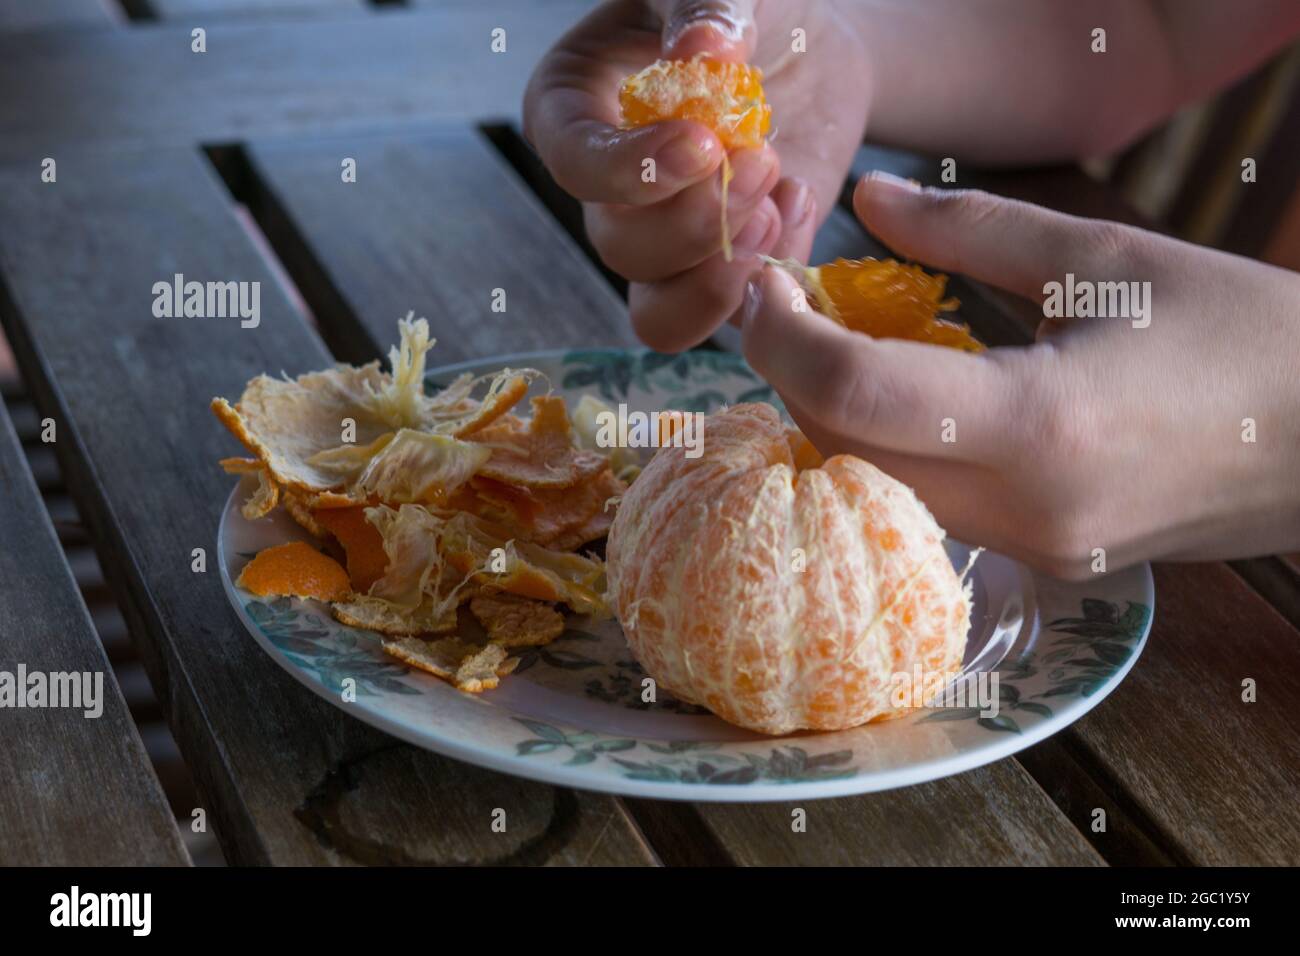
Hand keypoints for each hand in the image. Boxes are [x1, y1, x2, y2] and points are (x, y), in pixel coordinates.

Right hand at [523, 0, 869, 349]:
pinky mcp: (719, 269)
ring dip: (723, 268)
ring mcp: (663, 238)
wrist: (805, 44)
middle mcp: (610, 190)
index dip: (628, 170)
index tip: (701, 144)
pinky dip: (764, 275)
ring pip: (658, 307)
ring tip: (780, 195)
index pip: (572, 162)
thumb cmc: (740, 4)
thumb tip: (701, 53)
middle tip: (760, 160)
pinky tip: (800, 204)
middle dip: (695, 221)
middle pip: (619, 245)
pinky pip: (720, 314)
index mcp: (575, 110)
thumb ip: (704, 6)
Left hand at [742, 171, 1299, 576]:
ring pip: (876, 483)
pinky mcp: (1038, 558)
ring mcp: (1027, 548)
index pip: (853, 393)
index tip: (766, 280)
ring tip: (840, 334)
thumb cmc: (1240, 337)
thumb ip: (968, 232)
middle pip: (844, 446)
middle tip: (789, 299)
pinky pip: (925, 501)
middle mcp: (1018, 509)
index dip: (782, 334)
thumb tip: (868, 200)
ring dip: (835, 408)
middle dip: (793, 370)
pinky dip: (890, 442)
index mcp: (1039, 426)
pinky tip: (904, 388)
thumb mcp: (1103, 258)